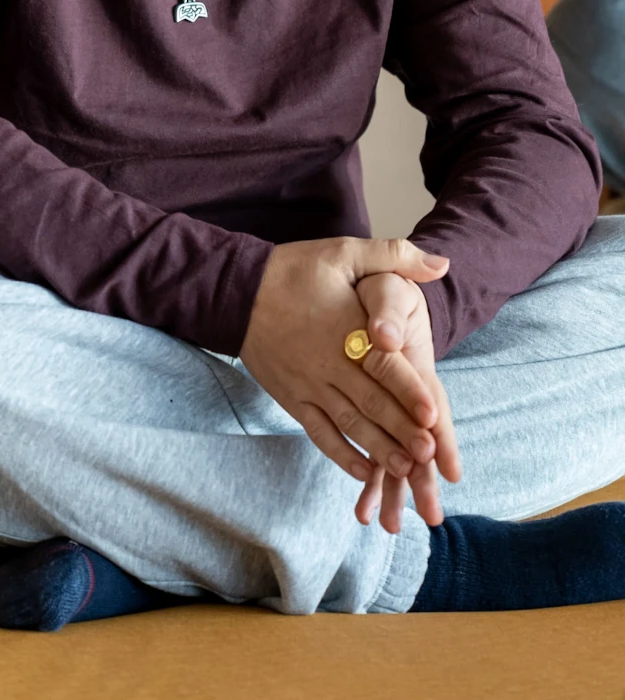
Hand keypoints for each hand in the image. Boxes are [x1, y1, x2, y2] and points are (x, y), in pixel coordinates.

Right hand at [239, 236, 449, 493]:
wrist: (235, 290)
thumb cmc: (292, 270)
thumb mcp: (344, 252)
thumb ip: (394, 256)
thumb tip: (443, 262)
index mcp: (346, 329)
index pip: (383, 366)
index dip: (408, 391)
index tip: (433, 415)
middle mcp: (329, 363)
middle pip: (371, 403)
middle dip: (402, 431)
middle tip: (428, 455)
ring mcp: (309, 384)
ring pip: (349, 423)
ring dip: (378, 448)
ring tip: (404, 470)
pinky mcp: (293, 397)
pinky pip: (319, 432)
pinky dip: (341, 454)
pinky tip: (363, 470)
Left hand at [351, 272, 461, 533]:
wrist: (359, 287)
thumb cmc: (378, 287)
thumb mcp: (386, 284)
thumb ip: (389, 305)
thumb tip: (388, 335)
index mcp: (413, 363)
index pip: (431, 403)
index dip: (442, 435)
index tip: (450, 469)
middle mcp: (405, 392)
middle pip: (418, 440)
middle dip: (423, 477)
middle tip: (432, 519)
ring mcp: (385, 403)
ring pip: (391, 452)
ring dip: (391, 487)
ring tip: (386, 526)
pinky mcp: (362, 407)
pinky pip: (363, 447)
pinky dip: (363, 475)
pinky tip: (362, 506)